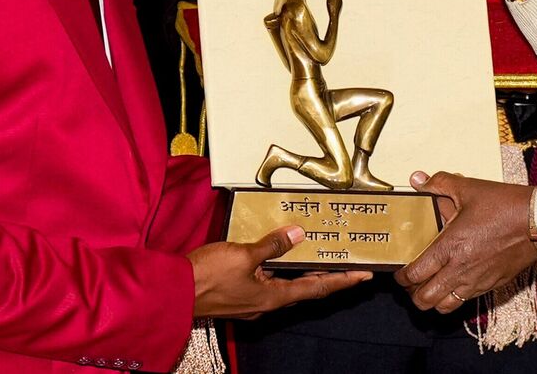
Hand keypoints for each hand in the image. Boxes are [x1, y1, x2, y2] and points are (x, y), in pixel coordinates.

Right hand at [186, 225, 370, 318]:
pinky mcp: (238, 292)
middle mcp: (266, 302)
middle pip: (304, 288)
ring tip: (319, 253)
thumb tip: (297, 234)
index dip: (342, 281)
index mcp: (273, 297)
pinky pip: (266, 280)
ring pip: (285, 284)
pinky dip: (279, 268)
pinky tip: (279, 253)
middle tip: (347, 261)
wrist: (172, 293)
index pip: (317, 289)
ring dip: (302, 270)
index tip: (364, 275)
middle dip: (327, 275)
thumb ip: (272, 245)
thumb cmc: (207, 277)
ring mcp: (252, 299)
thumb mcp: (243, 255)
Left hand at [394, 171, 536, 313]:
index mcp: (450, 246)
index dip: (401, 278)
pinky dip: (455, 297)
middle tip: (412, 284)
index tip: (400, 273)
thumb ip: (440, 183)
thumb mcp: (470, 188)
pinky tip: (455, 283)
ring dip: (433, 300)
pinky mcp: (492, 285)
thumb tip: (420, 179)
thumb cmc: (506, 205)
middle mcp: (460, 269)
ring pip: (445, 306)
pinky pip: (466, 301)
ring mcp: (477, 281)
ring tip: (431, 288)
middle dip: (413, 294)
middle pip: (425, 299)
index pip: (415, 274)